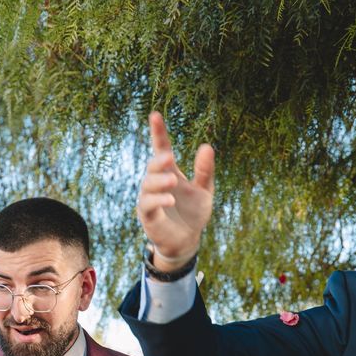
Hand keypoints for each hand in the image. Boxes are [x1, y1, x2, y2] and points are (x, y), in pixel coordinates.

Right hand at [137, 112, 214, 270]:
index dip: (158, 132)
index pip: (161, 149)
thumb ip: (205, 171)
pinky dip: (158, 200)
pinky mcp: (147, 216)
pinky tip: (170, 199)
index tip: (155, 115)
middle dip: (159, 161)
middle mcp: (157, 183)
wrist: (187, 240)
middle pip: (153, 166)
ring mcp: (150, 199)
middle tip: (169, 157)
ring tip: (173, 181)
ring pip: (148, 185)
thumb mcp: (205, 190)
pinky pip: (148, 204)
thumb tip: (207, 146)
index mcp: (170, 173)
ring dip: (159, 181)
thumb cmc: (193, 213)